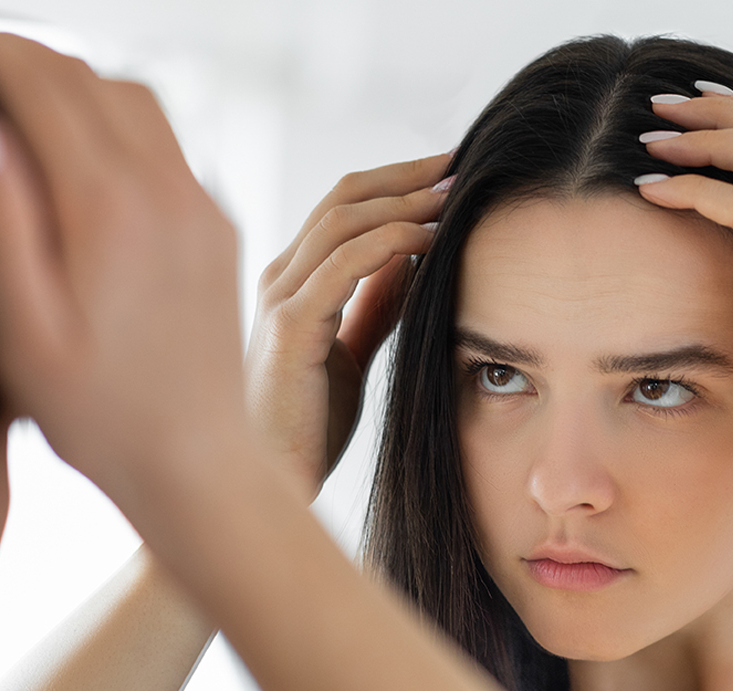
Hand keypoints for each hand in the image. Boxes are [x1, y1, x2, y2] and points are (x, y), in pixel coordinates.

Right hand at [0, 17, 241, 488]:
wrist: (198, 465)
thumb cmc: (96, 416)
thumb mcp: (22, 332)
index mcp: (109, 209)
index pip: (38, 86)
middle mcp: (167, 191)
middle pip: (86, 77)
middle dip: (19, 52)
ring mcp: (200, 204)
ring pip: (132, 96)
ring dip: (69, 77)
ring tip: (6, 87)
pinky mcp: (216, 224)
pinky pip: (163, 138)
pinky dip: (110, 113)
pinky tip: (72, 141)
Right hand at [246, 155, 449, 496]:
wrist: (270, 486)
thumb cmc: (306, 428)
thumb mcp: (350, 352)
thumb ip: (374, 304)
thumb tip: (413, 258)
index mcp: (292, 280)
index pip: (344, 205)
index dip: (397, 181)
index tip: (451, 172)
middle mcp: (279, 277)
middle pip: (344, 196)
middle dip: (408, 175)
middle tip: (462, 162)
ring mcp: (279, 298)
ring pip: (343, 219)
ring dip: (406, 201)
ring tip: (455, 195)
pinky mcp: (289, 327)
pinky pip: (345, 263)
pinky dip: (392, 242)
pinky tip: (431, 241)